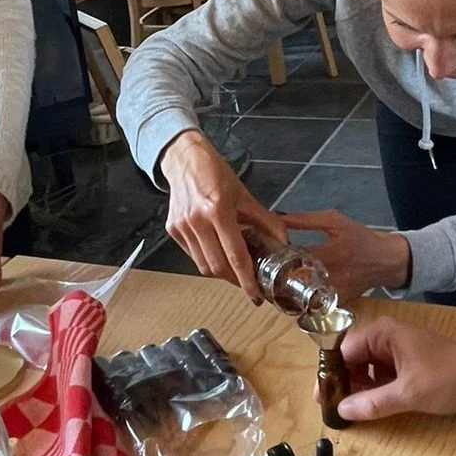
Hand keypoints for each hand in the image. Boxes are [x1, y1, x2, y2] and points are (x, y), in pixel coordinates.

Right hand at [158, 130, 283, 296]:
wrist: (185, 160)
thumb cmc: (217, 175)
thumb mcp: (245, 195)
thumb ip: (265, 221)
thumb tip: (283, 243)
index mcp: (218, 210)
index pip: (235, 255)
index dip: (246, 279)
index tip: (256, 295)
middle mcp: (197, 220)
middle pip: (217, 266)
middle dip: (234, 280)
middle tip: (248, 284)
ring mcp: (182, 226)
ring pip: (203, 266)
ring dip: (221, 272)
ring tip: (234, 268)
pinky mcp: (172, 229)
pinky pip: (193, 255)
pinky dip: (207, 260)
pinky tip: (217, 252)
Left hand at [277, 210, 410, 301]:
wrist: (386, 260)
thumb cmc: (359, 237)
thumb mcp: (334, 221)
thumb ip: (305, 220)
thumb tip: (277, 217)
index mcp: (332, 251)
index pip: (297, 257)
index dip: (278, 256)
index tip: (264, 254)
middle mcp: (334, 274)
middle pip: (297, 280)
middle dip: (278, 277)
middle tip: (262, 272)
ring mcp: (336, 291)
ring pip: (303, 297)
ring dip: (286, 291)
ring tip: (271, 284)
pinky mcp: (338, 302)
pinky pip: (313, 305)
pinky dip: (300, 301)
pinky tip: (289, 294)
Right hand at [338, 318, 455, 422]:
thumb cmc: (450, 380)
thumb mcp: (407, 395)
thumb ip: (372, 403)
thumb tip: (341, 411)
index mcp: (382, 333)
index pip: (342, 350)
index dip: (329, 373)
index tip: (320, 398)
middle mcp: (386, 335)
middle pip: (351, 356)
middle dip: (341, 380)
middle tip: (333, 407)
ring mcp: (397, 347)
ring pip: (365, 365)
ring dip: (357, 385)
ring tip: (350, 408)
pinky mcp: (407, 360)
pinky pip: (380, 371)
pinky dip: (373, 386)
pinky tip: (371, 404)